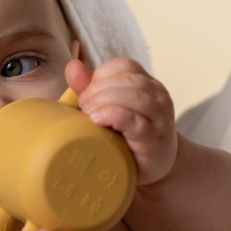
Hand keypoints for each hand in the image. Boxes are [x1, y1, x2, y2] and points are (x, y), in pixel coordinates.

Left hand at [66, 58, 176, 185]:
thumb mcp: (111, 109)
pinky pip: (134, 119)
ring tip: (89, 114)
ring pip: (133, 95)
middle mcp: (158, 95)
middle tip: (83, 105)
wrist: (157, 165)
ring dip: (104, 101)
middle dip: (98, 89)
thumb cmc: (130, 136)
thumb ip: (92, 89)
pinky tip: (98, 120)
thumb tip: (72, 66)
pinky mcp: (153, 136)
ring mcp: (159, 116)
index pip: (124, 65)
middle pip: (127, 79)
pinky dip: (113, 115)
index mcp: (147, 84)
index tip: (86, 92)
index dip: (101, 75)